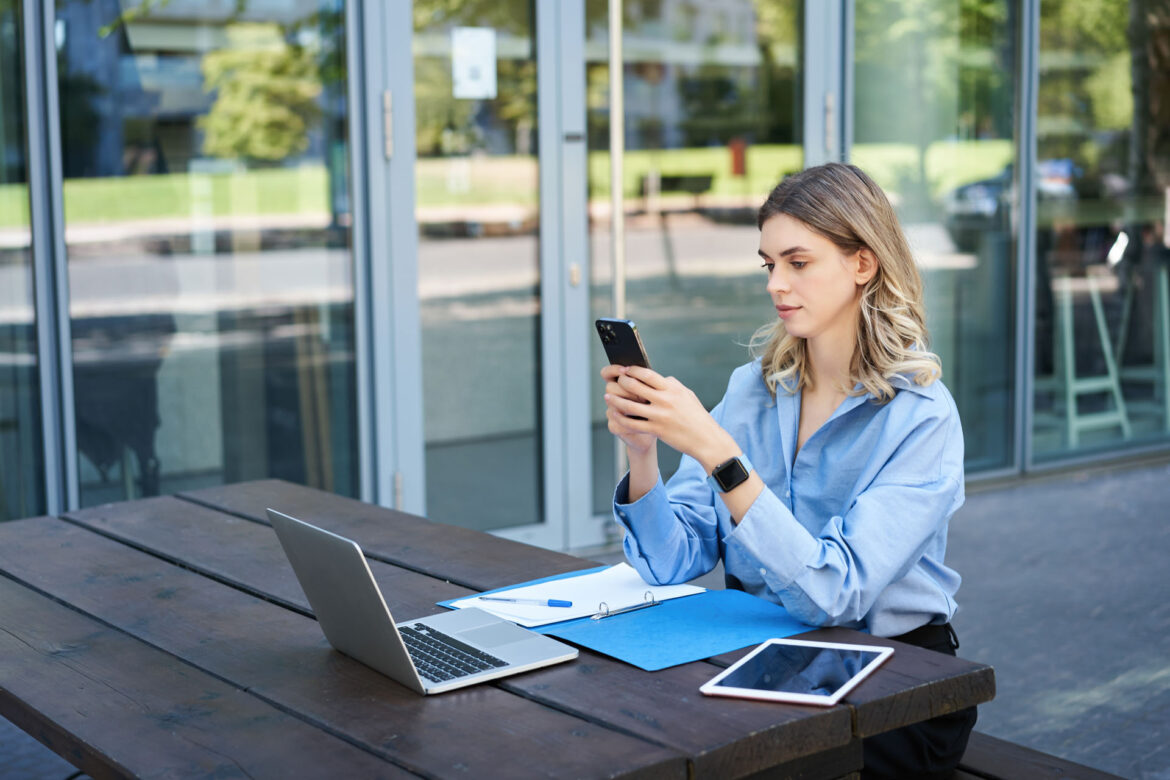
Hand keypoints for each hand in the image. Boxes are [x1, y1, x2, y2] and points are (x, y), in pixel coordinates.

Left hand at [602, 365, 738, 469]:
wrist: (706, 439)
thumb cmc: (697, 416)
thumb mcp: (687, 395)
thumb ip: (672, 385)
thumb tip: (659, 377)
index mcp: (672, 389)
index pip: (647, 374)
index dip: (632, 370)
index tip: (625, 369)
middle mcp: (664, 400)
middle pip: (635, 386)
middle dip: (622, 382)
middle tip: (616, 381)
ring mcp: (659, 416)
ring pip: (629, 405)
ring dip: (615, 400)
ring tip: (608, 397)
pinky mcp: (656, 430)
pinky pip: (632, 424)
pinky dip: (621, 418)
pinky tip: (615, 414)